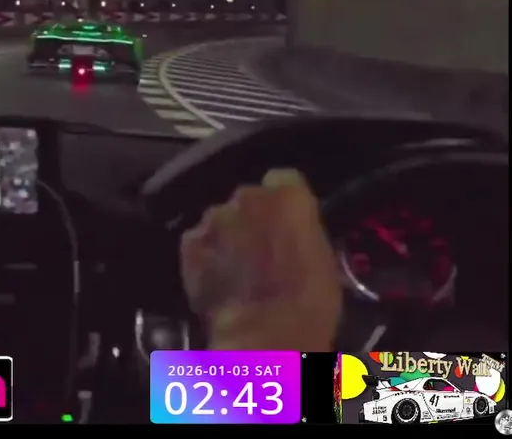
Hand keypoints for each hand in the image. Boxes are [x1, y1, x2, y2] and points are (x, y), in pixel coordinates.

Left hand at [180, 168, 341, 350]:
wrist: (264, 331)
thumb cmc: (308, 301)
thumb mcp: (322, 258)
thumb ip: (301, 232)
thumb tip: (292, 233)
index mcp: (288, 194)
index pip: (284, 180)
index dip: (284, 202)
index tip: (286, 222)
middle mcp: (246, 195)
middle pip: (248, 198)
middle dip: (253, 217)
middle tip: (260, 247)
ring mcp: (213, 217)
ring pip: (220, 219)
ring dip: (227, 235)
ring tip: (235, 266)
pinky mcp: (188, 242)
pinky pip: (198, 241)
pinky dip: (205, 255)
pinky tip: (214, 277)